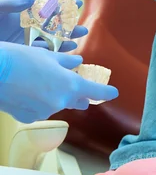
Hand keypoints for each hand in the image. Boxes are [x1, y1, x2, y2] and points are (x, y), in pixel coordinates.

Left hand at [0, 0, 87, 51]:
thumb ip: (11, 4)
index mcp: (19, 13)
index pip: (45, 6)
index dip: (61, 4)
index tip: (76, 2)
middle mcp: (24, 27)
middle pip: (52, 23)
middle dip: (69, 23)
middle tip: (83, 23)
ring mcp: (24, 41)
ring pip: (51, 38)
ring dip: (67, 37)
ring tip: (81, 35)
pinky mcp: (24, 54)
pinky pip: (44, 52)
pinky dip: (57, 50)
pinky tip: (69, 49)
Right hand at [0, 42, 118, 123]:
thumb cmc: (22, 58)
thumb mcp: (48, 56)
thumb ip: (67, 62)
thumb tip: (78, 62)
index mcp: (71, 85)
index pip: (96, 92)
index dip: (106, 92)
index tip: (113, 93)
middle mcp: (62, 101)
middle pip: (77, 101)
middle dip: (80, 97)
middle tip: (81, 94)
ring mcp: (45, 112)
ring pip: (56, 105)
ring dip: (54, 97)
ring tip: (40, 83)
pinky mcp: (30, 118)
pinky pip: (39, 111)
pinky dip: (38, 103)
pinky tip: (27, 93)